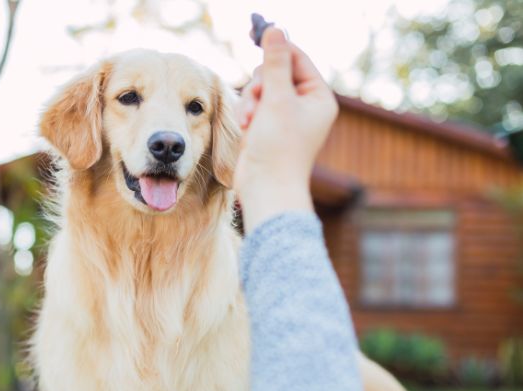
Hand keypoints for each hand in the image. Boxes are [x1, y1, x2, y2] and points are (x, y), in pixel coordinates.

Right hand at [234, 28, 337, 232]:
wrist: (266, 188)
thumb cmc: (278, 148)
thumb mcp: (276, 99)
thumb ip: (274, 63)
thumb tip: (275, 31)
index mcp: (318, 97)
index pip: (297, 58)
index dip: (276, 51)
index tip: (256, 39)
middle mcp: (305, 105)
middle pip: (275, 72)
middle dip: (259, 86)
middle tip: (255, 103)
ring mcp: (285, 117)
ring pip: (260, 90)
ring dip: (249, 102)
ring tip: (247, 122)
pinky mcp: (268, 128)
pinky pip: (253, 107)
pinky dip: (246, 114)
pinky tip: (244, 129)